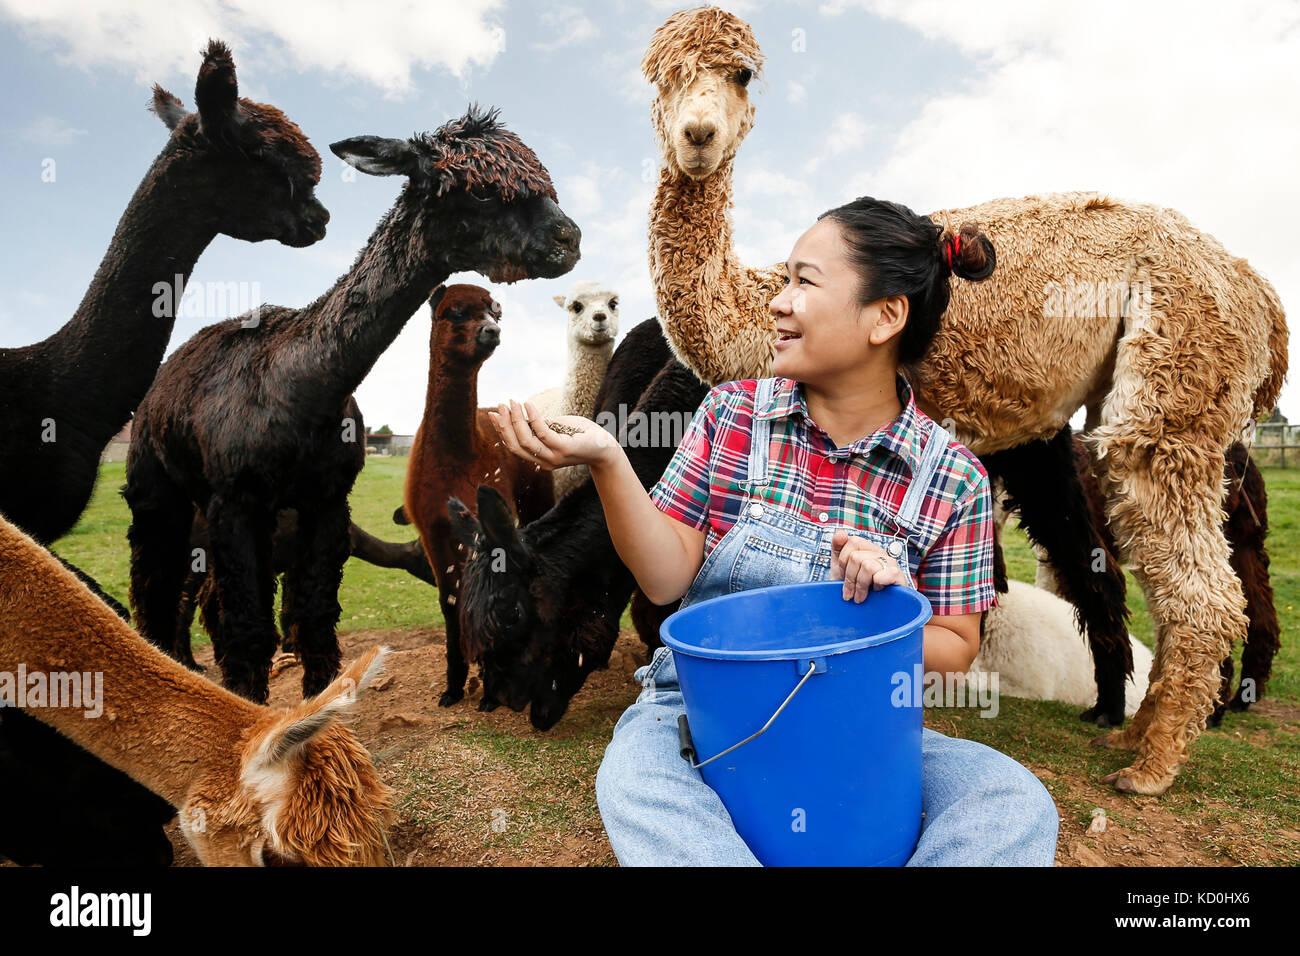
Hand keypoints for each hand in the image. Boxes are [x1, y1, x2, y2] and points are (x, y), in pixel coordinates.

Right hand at [488, 399, 618, 469]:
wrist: (605, 446)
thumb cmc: (580, 434)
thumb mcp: (554, 428)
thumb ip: (537, 425)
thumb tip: (517, 412)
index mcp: (539, 458)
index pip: (513, 446)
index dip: (501, 430)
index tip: (493, 413)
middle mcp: (543, 461)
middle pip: (515, 445)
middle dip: (504, 425)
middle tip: (502, 405)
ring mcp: (553, 457)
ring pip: (525, 440)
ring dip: (516, 420)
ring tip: (513, 402)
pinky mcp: (563, 449)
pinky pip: (542, 432)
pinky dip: (533, 417)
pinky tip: (528, 404)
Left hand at [829, 528, 904, 602]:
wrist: (868, 614)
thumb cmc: (856, 591)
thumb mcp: (841, 569)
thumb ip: (838, 549)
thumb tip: (841, 532)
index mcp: (867, 549)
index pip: (852, 541)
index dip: (843, 561)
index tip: (843, 576)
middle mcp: (880, 553)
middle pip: (857, 557)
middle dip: (849, 578)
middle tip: (850, 593)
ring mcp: (891, 564)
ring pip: (868, 566)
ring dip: (861, 586)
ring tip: (860, 597)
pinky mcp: (900, 577)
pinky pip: (888, 573)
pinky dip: (879, 584)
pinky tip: (877, 591)